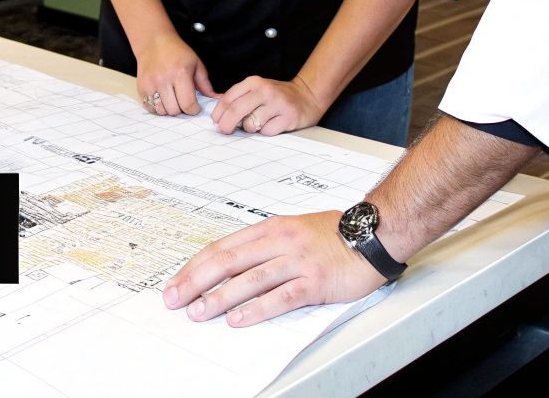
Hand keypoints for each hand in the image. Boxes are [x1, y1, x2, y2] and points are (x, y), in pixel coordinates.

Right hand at [136, 33, 214, 115]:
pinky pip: (151, 108)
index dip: (194, 109)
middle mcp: (164, 80)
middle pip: (174, 110)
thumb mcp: (196, 64)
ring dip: (169, 109)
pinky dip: (158, 107)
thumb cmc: (177, 52)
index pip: (188, 104)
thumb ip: (206, 84)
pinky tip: (162, 98)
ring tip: (172, 99)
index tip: (195, 106)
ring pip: (162, 111)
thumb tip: (217, 98)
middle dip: (181, 109)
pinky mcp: (141, 88)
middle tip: (183, 101)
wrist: (154, 42)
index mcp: (180, 73)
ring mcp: (150, 84)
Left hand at [162, 211, 384, 325]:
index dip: (195, 266)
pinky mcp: (314, 282)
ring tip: (198, 313)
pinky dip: (256, 309)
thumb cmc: (333, 234)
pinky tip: (238, 320)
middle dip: (196, 281)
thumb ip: (263, 245)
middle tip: (175, 299)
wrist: (373, 233)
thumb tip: (229, 265)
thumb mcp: (292, 228)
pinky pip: (280, 297)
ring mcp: (297, 261)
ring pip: (249, 280)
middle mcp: (279, 242)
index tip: (176, 283)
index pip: (223, 247)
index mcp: (270, 228)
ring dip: (220, 298)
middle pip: (228, 261)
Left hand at [211, 75, 326, 135]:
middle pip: (235, 110)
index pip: (228, 98)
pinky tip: (273, 124)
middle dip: (226, 124)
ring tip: (260, 122)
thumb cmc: (276, 97)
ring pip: (251, 124)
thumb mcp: (256, 90)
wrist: (307, 96)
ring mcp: (277, 103)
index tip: (216, 122)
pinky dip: (266, 132)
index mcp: (253, 82)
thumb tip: (219, 117)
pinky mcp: (288, 117)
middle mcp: (265, 90)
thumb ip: (239, 99)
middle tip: (225, 131)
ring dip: (251, 128)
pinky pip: (266, 132)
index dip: (218, 113)